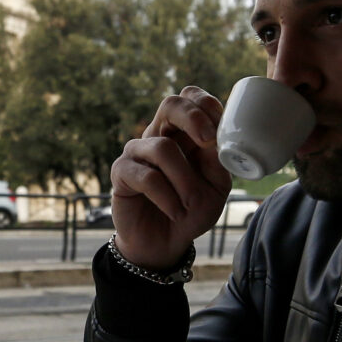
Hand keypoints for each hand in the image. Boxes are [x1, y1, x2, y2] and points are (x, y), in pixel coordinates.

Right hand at [110, 85, 233, 270]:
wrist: (165, 243)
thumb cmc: (191, 210)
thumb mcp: (216, 188)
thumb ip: (218, 163)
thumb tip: (216, 140)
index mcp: (184, 133)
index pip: (190, 98)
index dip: (206, 104)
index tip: (220, 129)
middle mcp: (159, 135)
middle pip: (170, 104)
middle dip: (192, 117)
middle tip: (207, 141)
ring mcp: (138, 152)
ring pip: (162, 147)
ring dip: (184, 180)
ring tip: (191, 204)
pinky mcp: (121, 173)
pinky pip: (147, 176)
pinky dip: (167, 197)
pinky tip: (175, 212)